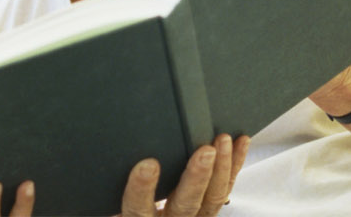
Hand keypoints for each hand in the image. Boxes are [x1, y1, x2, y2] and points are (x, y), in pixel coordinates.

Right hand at [120, 134, 249, 216]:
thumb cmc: (132, 205)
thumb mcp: (113, 202)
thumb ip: (112, 185)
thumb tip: (110, 153)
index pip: (138, 211)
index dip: (142, 190)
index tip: (147, 165)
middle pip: (184, 206)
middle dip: (197, 178)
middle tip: (205, 151)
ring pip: (212, 199)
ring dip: (222, 168)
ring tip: (223, 140)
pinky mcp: (208, 209)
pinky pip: (226, 189)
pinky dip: (235, 165)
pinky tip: (240, 143)